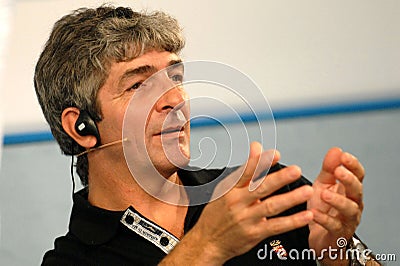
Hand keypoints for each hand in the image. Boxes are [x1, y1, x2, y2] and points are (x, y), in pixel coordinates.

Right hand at [161, 142, 313, 264]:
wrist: (207, 242)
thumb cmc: (217, 214)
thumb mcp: (226, 189)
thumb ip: (245, 168)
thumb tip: (257, 147)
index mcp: (231, 190)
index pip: (246, 173)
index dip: (261, 162)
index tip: (274, 154)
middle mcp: (238, 203)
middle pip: (260, 188)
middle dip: (279, 178)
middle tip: (295, 170)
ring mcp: (246, 219)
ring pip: (270, 207)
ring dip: (290, 199)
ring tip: (306, 191)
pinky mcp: (254, 234)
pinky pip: (276, 226)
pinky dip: (292, 221)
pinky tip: (306, 216)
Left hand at [308, 147, 364, 264]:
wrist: (318, 236)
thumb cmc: (323, 209)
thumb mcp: (323, 185)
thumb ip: (329, 169)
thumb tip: (336, 150)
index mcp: (349, 190)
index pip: (358, 175)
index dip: (353, 165)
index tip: (343, 156)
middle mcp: (353, 204)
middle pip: (357, 190)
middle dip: (349, 180)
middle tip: (338, 171)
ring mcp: (347, 219)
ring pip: (349, 209)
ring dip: (337, 200)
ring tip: (324, 194)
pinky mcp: (337, 234)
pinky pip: (333, 226)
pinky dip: (323, 219)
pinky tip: (314, 213)